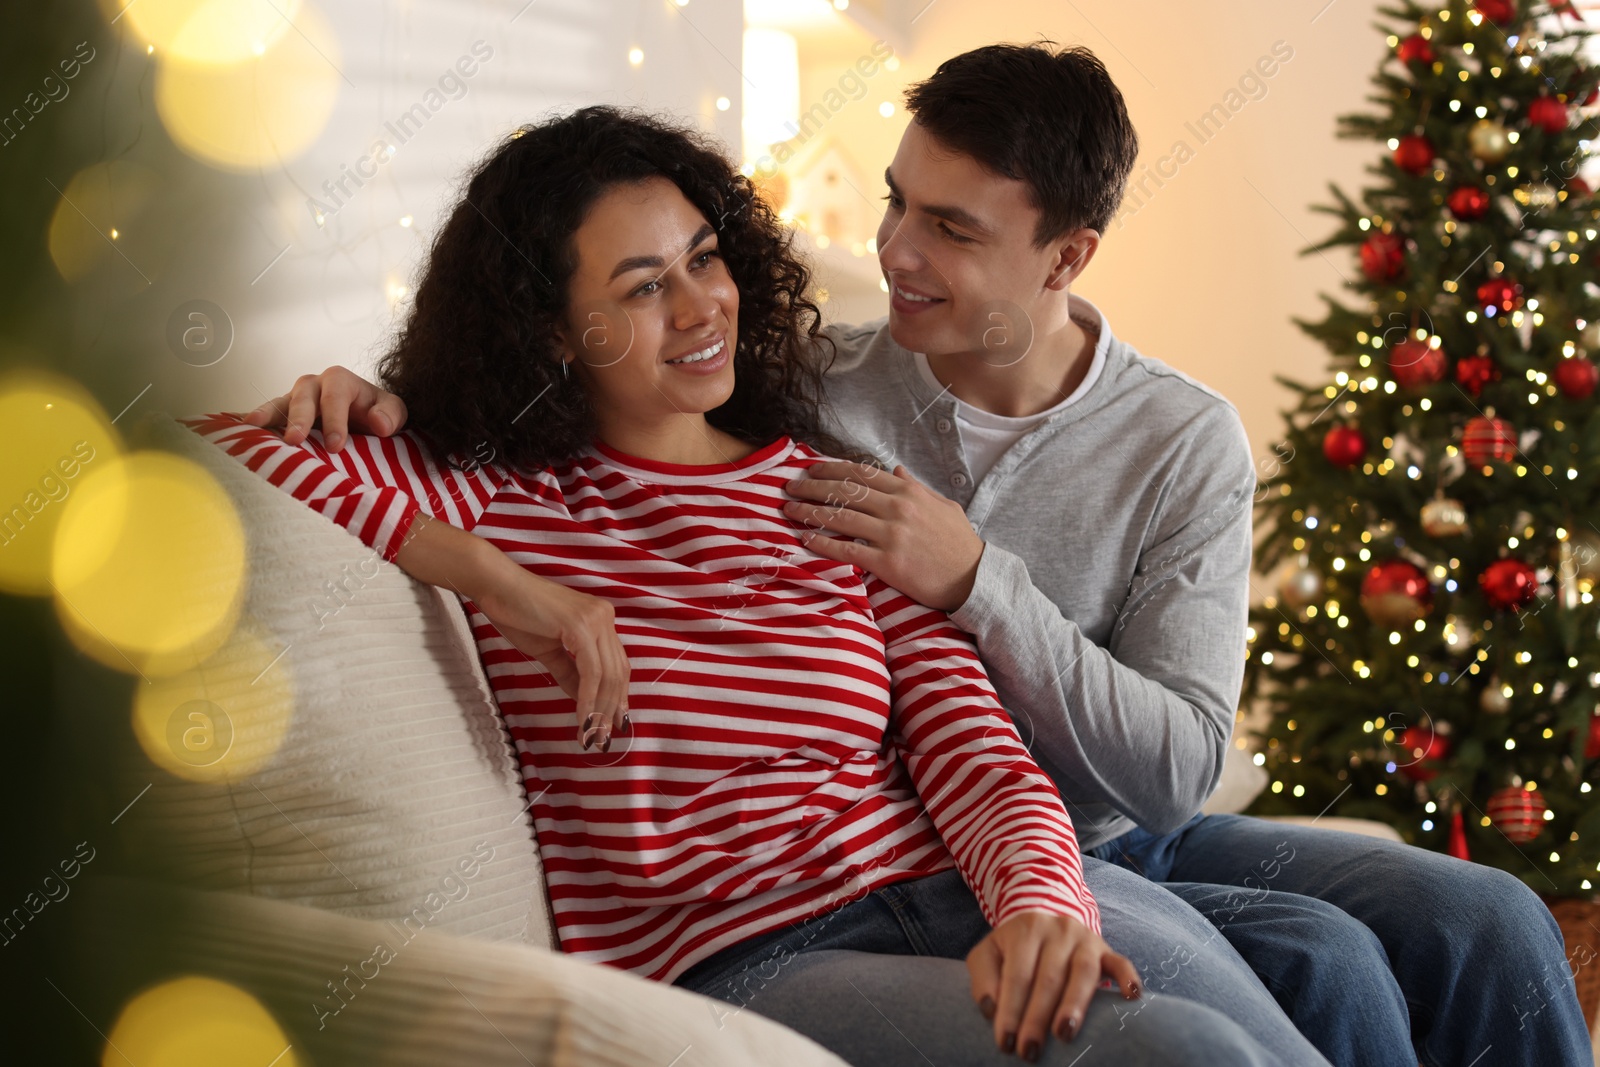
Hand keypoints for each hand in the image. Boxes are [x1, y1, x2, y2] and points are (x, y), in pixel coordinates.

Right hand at [242, 366, 408, 451]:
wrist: (367, 418)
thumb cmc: (379, 414)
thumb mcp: (395, 412)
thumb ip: (391, 414)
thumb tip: (380, 424)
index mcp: (341, 381)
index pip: (335, 396)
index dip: (335, 420)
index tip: (336, 445)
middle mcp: (314, 385)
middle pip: (303, 396)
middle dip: (298, 418)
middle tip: (294, 440)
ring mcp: (294, 399)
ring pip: (279, 403)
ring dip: (266, 415)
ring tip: (251, 427)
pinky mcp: (282, 415)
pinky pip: (267, 417)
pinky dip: (255, 424)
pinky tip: (240, 432)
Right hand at [476, 571, 631, 750]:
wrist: (496, 587)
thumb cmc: (518, 613)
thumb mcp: (550, 651)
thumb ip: (570, 674)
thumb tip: (583, 701)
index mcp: (601, 620)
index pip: (618, 665)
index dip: (617, 697)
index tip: (611, 725)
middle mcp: (605, 617)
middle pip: (617, 673)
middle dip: (610, 711)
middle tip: (600, 740)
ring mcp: (596, 619)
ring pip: (608, 675)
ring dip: (599, 711)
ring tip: (590, 736)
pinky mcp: (582, 626)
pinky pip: (591, 672)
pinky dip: (587, 699)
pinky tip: (581, 719)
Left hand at [782, 461, 982, 611]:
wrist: (974, 578)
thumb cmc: (959, 543)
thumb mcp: (942, 505)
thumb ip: (915, 486)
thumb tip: (895, 469)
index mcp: (909, 492)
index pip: (861, 473)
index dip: (831, 468)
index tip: (811, 469)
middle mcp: (898, 508)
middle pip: (845, 491)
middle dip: (812, 486)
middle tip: (790, 487)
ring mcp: (892, 535)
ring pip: (841, 518)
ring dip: (810, 512)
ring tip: (789, 510)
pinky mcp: (888, 563)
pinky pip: (847, 550)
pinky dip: (823, 544)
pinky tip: (806, 539)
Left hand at [967, 910, 1138, 1058]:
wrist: (1044, 919)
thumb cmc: (1013, 949)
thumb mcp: (989, 954)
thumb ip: (984, 979)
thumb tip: (991, 1010)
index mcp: (1025, 930)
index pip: (1017, 974)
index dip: (1010, 1010)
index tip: (1005, 1043)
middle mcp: (1058, 930)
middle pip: (1049, 977)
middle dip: (1037, 1017)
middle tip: (1029, 1051)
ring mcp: (1086, 939)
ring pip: (1084, 972)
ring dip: (1074, 1004)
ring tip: (1064, 1033)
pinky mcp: (1107, 950)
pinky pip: (1121, 962)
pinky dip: (1128, 978)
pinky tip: (1130, 997)